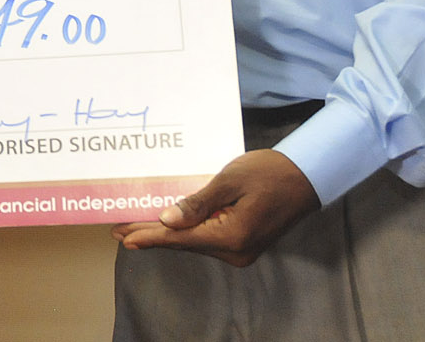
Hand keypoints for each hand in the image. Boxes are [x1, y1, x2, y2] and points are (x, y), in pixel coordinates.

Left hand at [111, 150, 319, 266]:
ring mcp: (240, 250)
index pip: (179, 238)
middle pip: (183, 243)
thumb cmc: (269, 172)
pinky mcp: (243, 243)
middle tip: (118, 230)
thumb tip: (167, 222)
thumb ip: (197, 203)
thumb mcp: (230, 181)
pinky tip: (168, 226)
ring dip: (166, 234)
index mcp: (231, 236)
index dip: (148, 236)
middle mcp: (235, 251)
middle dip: (152, 235)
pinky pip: (207, 238)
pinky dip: (185, 232)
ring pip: (194, 242)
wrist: (306, 177)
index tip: (123, 236)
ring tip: (135, 226)